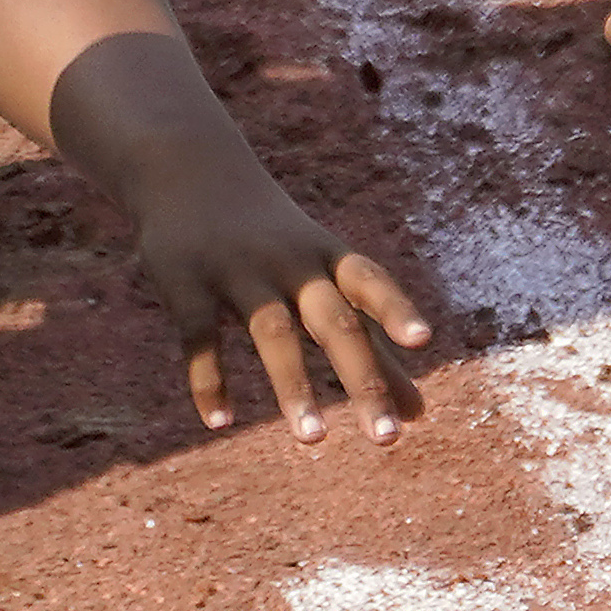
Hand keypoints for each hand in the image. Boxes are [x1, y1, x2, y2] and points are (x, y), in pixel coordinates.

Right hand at [125, 157, 430, 444]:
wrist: (187, 167)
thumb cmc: (273, 237)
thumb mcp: (324, 276)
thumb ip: (371, 343)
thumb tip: (420, 412)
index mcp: (325, 258)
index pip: (368, 282)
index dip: (396, 309)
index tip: (424, 341)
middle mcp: (287, 262)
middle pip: (333, 320)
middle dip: (362, 378)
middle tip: (388, 439)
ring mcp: (236, 272)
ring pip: (272, 333)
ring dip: (293, 387)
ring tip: (315, 442)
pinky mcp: (186, 286)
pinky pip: (200, 340)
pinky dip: (209, 382)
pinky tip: (219, 424)